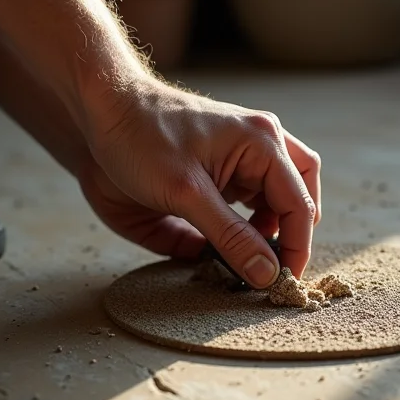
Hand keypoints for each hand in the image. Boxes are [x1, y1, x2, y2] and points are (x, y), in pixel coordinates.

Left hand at [79, 81, 320, 286]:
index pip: (299, 203)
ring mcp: (240, 156)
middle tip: (273, 270)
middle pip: (300, 193)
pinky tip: (222, 245)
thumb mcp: (185, 194)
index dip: (297, 247)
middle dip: (293, 233)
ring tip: (247, 259)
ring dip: (269, 230)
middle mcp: (259, 146)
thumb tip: (267, 275)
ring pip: (277, 198)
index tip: (284, 284)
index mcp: (261, 142)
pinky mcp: (220, 169)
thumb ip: (230, 237)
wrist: (99, 115)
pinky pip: (247, 201)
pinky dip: (243, 227)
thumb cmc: (139, 139)